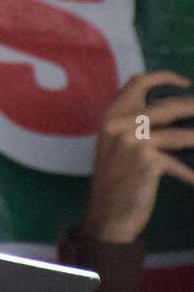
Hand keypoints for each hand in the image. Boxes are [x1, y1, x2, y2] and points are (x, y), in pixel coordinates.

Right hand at [81, 71, 193, 242]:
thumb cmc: (115, 180)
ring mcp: (133, 142)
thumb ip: (132, 125)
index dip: (164, 77)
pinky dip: (192, 172)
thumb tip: (170, 112)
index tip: (184, 83)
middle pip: (167, 106)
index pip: (137, 83)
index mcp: (111, 116)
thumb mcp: (115, 145)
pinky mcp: (148, 162)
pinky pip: (182, 164)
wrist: (107, 214)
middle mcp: (120, 124)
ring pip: (181, 135)